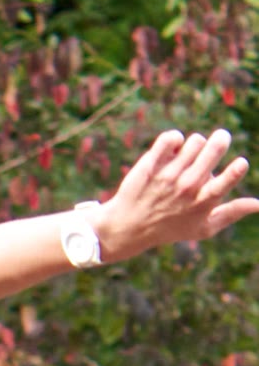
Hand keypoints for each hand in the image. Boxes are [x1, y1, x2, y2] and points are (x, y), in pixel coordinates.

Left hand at [99, 129, 258, 263]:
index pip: (231, 176)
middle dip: (220, 141)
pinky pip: (171, 137)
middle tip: (215, 144)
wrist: (127, 228)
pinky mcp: (151, 165)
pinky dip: (173, 139)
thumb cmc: (170, 228)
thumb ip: (232, 213)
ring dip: (193, 146)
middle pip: (216, 145)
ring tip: (185, 159)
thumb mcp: (202, 228)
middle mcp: (188, 187)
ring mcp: (169, 175)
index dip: (237, 167)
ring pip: (195, 140)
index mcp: (204, 201)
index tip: (237, 165)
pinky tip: (170, 150)